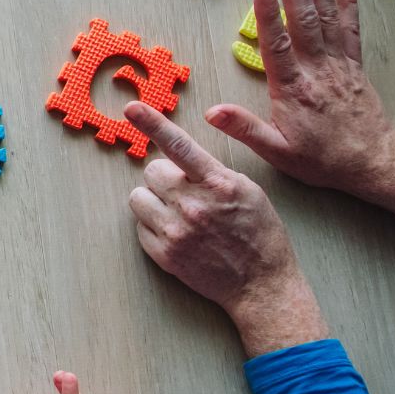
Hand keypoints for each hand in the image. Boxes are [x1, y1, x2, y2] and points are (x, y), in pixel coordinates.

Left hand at [124, 103, 328, 356]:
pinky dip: (153, 227)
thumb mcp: (248, 191)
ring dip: (153, 201)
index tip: (133, 108)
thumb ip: (214, 173)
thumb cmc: (260, 235)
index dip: (153, 123)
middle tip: (183, 193)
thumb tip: (183, 160)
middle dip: (164, 178)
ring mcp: (176, 231)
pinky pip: (140, 227)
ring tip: (177, 213)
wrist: (262, 285)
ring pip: (139, 198)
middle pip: (151, 171)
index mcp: (218, 183)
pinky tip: (177, 235)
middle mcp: (193, 205)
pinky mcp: (164, 254)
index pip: (179, 145)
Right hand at [205, 0, 394, 233]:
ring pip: (326, 15)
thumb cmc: (321, 159)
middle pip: (302, 18)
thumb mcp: (277, 152)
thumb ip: (245, 129)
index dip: (268, 15)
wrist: (371, 162)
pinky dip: (347, 0)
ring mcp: (337, 63)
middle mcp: (316, 69)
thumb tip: (212, 112)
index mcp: (294, 89)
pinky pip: (350, 26)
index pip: (278, 45)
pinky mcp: (353, 63)